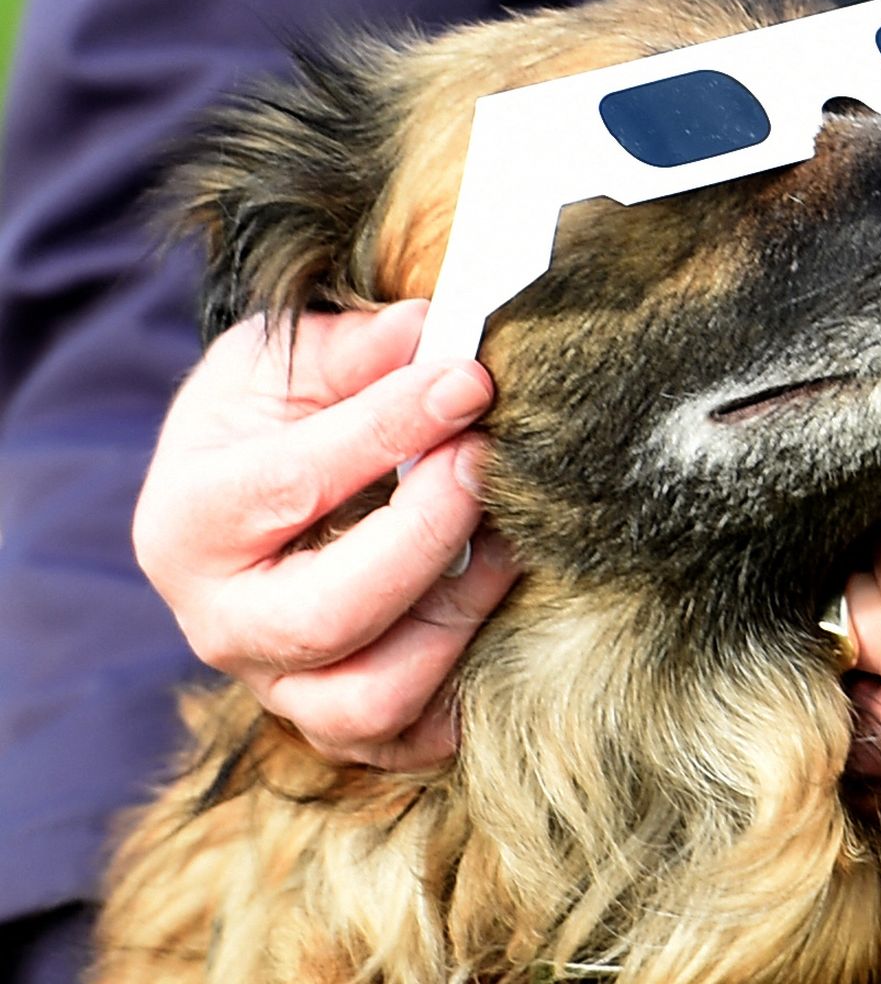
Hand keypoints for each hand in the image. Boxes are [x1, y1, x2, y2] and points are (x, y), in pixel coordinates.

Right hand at [132, 302, 519, 768]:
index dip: (392, 427)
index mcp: (188, 520)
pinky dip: (466, 684)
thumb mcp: (286, 362)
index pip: (292, 482)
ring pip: (372, 698)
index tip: (469, 380)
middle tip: (485, 461)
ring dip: (458, 613)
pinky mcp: (341, 726)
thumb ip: (354, 349)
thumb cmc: (270, 418)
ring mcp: (281, 687)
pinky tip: (494, 602)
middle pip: (328, 615)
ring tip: (501, 536)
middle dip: (427, 535)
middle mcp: (221, 623)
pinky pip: (412, 740)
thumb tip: (432, 331)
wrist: (254, 493)